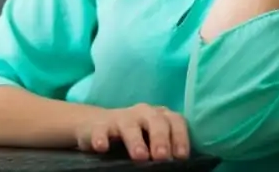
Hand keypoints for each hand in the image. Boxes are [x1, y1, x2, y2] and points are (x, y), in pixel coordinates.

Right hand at [74, 103, 189, 161]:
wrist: (97, 125)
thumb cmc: (135, 138)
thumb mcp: (152, 141)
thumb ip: (163, 151)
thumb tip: (174, 167)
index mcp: (160, 117)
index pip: (175, 122)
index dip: (180, 137)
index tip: (181, 156)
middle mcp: (143, 114)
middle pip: (156, 121)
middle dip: (160, 138)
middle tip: (162, 156)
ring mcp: (121, 118)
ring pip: (129, 125)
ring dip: (135, 140)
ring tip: (139, 156)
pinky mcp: (100, 125)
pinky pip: (101, 130)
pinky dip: (101, 138)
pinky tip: (102, 147)